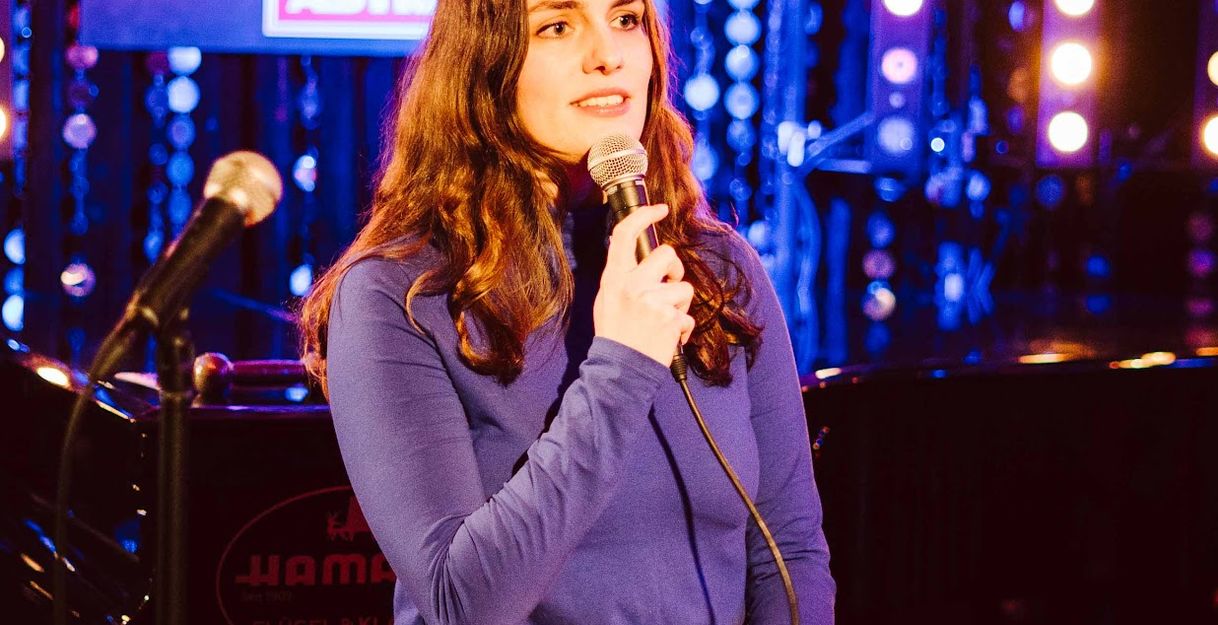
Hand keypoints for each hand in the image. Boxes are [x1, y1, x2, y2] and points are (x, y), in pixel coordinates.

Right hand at [593, 204, 695, 365]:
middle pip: (667, 254)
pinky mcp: (670, 318)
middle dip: (674, 268)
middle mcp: (632, 285)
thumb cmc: (615, 333)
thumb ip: (623, 275)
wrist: (620, 368)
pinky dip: (682, 328)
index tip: (659, 208)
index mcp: (614, 278)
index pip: (626, 234)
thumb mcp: (608, 298)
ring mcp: (652, 301)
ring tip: (662, 321)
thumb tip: (643, 255)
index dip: (644, 215)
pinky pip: (687, 315)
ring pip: (683, 287)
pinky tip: (666, 337)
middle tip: (668, 284)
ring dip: (679, 304)